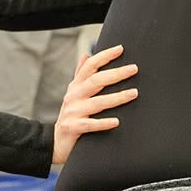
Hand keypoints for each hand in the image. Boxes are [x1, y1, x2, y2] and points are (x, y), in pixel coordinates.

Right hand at [52, 45, 137, 163]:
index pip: (90, 66)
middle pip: (96, 81)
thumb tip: (86, 55)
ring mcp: (73, 112)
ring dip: (117, 98)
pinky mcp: (73, 128)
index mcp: (75, 86)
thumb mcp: (73, 93)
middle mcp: (73, 96)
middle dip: (116, 74)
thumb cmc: (71, 115)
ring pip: (97, 102)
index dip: (104, 56)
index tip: (120, 49)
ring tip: (134, 93)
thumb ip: (80, 74)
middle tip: (134, 69)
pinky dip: (104, 123)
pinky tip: (117, 121)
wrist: (56, 141)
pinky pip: (91, 124)